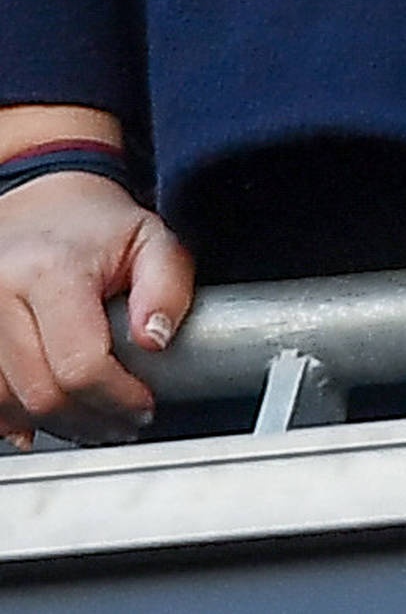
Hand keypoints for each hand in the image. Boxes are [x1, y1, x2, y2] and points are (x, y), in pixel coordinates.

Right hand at [0, 172, 186, 446]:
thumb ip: (167, 287)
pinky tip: (44, 418)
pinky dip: (12, 418)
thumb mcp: (153, 238)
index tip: (144, 406)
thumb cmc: (97, 224)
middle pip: (41, 393)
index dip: (117, 398)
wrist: (41, 202)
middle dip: (90, 420)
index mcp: (50, 270)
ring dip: (53, 425)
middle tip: (125, 422)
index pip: (80, 364)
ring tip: (93, 420)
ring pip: (6, 404)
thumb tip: (155, 341)